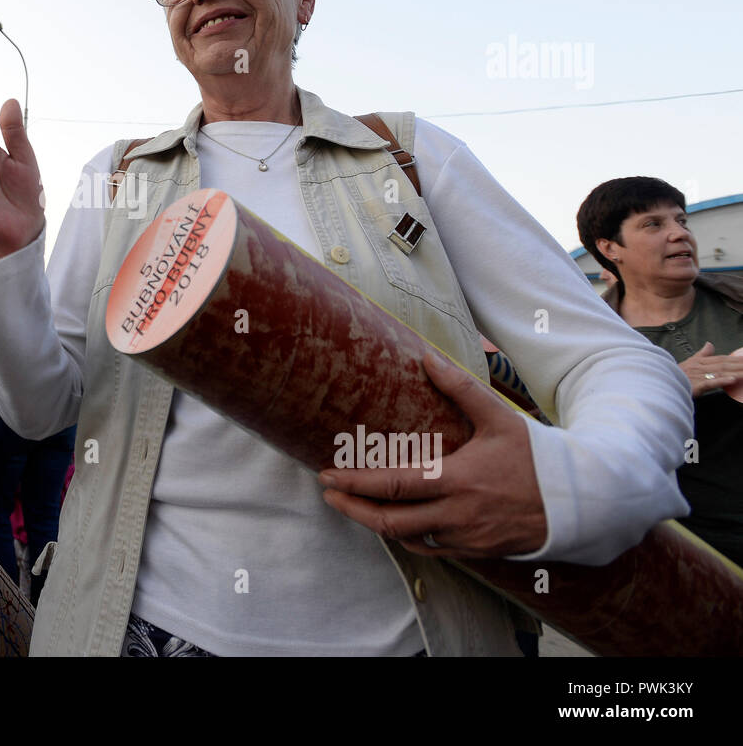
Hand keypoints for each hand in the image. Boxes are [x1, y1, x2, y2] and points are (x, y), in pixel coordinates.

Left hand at [318, 353, 546, 557]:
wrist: (583, 503)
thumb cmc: (540, 457)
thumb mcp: (500, 417)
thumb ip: (460, 388)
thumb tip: (427, 356)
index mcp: (457, 481)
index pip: (392, 486)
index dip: (354, 484)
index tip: (327, 476)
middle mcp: (457, 515)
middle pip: (390, 522)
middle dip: (353, 509)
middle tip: (327, 495)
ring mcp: (467, 539)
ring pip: (408, 539)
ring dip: (377, 525)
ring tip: (354, 506)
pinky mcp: (477, 552)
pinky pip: (431, 550)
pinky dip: (408, 538)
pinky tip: (396, 523)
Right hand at [678, 343, 742, 397]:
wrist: (659, 384)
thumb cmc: (674, 375)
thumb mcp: (688, 363)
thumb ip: (701, 354)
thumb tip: (709, 344)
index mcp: (699, 362)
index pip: (721, 359)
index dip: (736, 359)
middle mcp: (699, 367)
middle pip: (724, 365)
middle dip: (740, 364)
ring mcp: (697, 377)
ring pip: (720, 373)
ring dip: (736, 372)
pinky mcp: (694, 386)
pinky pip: (710, 383)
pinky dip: (721, 380)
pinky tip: (732, 379)